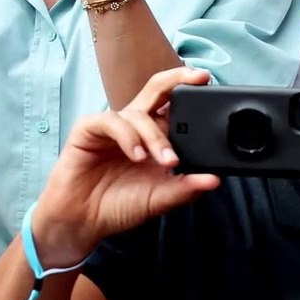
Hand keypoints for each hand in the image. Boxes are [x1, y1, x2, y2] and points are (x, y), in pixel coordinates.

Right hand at [32, 67, 220, 267]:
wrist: (84, 221)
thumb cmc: (120, 205)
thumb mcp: (160, 198)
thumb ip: (186, 188)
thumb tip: (215, 180)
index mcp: (156, 136)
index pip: (176, 107)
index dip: (193, 96)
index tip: (212, 88)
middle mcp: (136, 126)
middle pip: (158, 89)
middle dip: (179, 79)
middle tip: (199, 78)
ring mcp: (113, 126)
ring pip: (139, 113)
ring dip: (156, 137)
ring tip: (166, 162)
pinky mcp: (89, 130)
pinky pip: (111, 121)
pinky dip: (128, 137)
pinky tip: (136, 156)